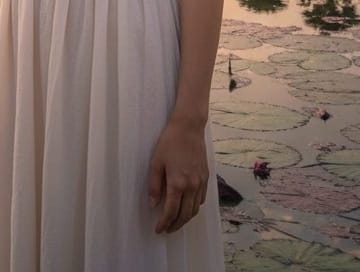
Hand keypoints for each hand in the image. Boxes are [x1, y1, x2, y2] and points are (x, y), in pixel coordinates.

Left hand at [148, 118, 209, 233]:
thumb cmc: (169, 142)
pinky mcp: (206, 178)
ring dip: (185, 219)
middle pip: (185, 215)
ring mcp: (201, 183)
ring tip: (175, 222)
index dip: (164, 223)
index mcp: (178, 183)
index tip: (158, 229)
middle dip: (175, 225)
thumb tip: (153, 205)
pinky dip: (194, 208)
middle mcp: (192, 186)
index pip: (171, 211)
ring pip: (195, 210)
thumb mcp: (156, 162)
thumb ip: (154, 185)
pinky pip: (201, 200)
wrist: (189, 128)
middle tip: (166, 230)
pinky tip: (187, 208)